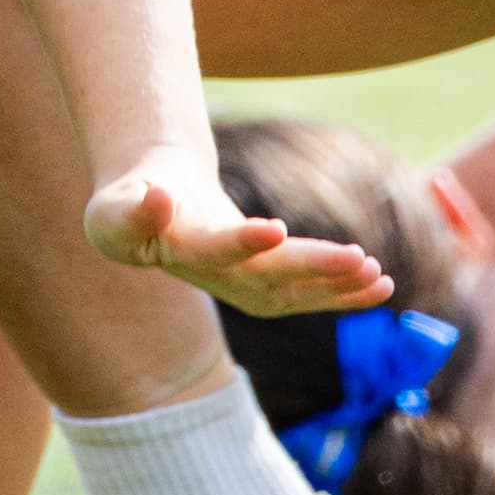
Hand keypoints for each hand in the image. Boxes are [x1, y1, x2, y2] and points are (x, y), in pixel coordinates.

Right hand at [84, 162, 395, 316]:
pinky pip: (310, 295)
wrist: (151, 214)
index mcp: (181, 253)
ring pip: (296, 292)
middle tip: (357, 258)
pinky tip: (381, 284)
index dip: (243, 242)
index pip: (215, 250)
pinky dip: (345, 292)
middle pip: (269, 278)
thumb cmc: (129, 205)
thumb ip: (131, 209)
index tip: (275, 228)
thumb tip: (158, 198)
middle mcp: (218, 279)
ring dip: (337, 285)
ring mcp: (245, 288)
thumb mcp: (114, 206)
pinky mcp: (268, 286)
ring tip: (376, 273)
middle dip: (314, 268)